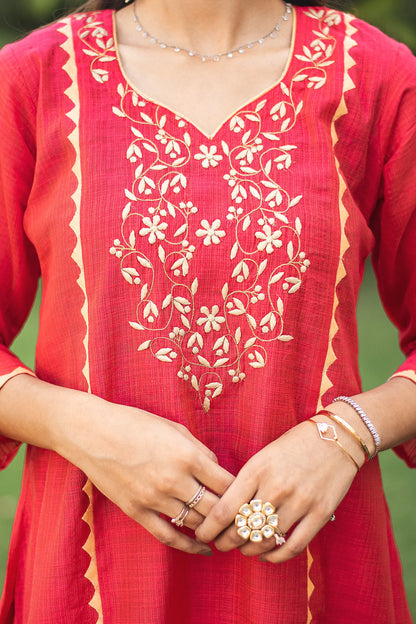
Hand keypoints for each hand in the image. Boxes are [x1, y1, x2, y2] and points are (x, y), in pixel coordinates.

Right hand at [56, 392, 233, 555]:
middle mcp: (174, 480)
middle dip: (232, 514)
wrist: (92, 432)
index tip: (248, 496)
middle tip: (243, 519)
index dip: (242, 492)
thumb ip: (200, 451)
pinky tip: (202, 549)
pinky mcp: (137, 511)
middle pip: (215, 508)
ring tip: (226, 531)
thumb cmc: (135, 423)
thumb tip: (217, 471)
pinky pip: (168, 536)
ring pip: (195, 523)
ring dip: (212, 528)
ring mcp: (154, 498)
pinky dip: (188, 546)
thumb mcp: (174, 428)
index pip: (227, 483)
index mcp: (187, 456)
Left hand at [195, 420, 358, 562]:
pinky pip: (293, 546)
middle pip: (241, 529)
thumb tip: (224, 511)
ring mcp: (300, 501)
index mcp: (257, 469)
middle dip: (225, 542)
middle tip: (220, 544)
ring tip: (243, 548)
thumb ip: (245, 481)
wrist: (336, 437)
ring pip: (265, 541)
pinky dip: (275, 556)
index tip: (202, 533)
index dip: (209, 528)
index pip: (224, 509)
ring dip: (249, 550)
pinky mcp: (320, 513)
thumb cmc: (293, 445)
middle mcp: (276, 487)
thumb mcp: (263, 456)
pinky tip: (267, 554)